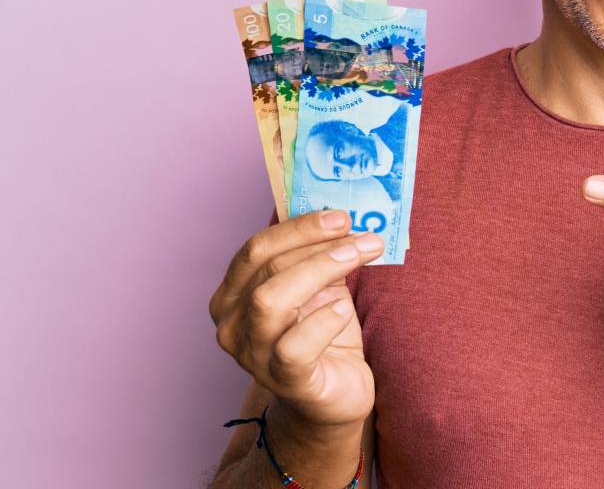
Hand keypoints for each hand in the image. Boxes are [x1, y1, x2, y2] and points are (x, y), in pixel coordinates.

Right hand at [209, 210, 384, 431]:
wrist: (335, 394)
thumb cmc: (323, 335)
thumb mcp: (319, 288)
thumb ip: (318, 256)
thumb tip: (342, 218)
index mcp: (233, 296)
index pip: (255, 250)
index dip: (298, 228)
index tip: (340, 216)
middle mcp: (232, 325)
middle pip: (265, 268)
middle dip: (318, 245)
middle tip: (363, 235)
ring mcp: (252, 355)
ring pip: (271, 300)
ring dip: (322, 270)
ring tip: (361, 257)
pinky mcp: (282, 380)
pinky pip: (293, 346)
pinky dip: (322, 321)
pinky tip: (344, 310)